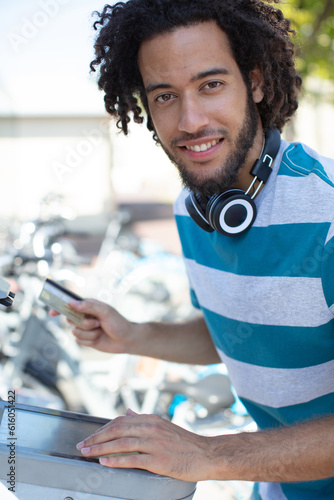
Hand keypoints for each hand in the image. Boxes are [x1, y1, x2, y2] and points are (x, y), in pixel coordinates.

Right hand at [51, 299, 134, 353]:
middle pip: (70, 319)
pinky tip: (98, 338)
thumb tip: (72, 303)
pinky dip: (89, 340)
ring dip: (89, 333)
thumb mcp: (105, 311)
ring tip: (100, 330)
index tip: (52, 312)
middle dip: (83, 323)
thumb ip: (89, 306)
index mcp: (88, 306)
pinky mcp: (86, 339)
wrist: (126, 339)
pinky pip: (78, 341)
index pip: (70, 304)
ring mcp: (84, 328)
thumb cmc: (118, 322)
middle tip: (97, 323)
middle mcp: (84, 316)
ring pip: (74, 331)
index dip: (59, 307)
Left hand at [76, 409, 214, 481]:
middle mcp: (150, 428)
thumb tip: (127, 411)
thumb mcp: (162, 425)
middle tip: (82, 446)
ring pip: (121, 443)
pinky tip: (105, 461)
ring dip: (100, 448)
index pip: (119, 421)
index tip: (90, 437)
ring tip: (87, 454)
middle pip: (116, 430)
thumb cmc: (184, 442)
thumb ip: (143, 419)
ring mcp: (154, 443)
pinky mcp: (159, 459)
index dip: (102, 429)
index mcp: (150, 419)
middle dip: (96, 438)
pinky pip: (133, 459)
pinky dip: (116, 459)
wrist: (206, 454)